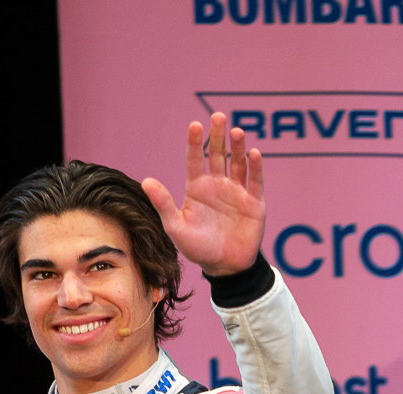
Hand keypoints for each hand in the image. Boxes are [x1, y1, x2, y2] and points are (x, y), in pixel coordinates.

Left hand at [141, 113, 265, 278]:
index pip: (195, 159)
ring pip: (238, 163)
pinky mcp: (254, 203)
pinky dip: (256, 167)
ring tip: (237, 131)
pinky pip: (255, 181)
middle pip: (218, 154)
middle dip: (218, 136)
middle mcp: (217, 185)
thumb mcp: (176, 227)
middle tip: (218, 117)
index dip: (195, 142)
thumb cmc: (198, 248)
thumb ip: (164, 204)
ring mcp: (237, 192)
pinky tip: (254, 153)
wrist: (225, 267)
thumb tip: (147, 181)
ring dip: (238, 147)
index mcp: (197, 188)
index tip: (195, 125)